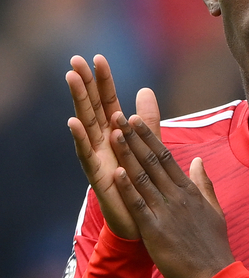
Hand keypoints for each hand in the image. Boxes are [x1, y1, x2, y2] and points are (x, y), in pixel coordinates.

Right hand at [66, 55, 160, 239]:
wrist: (142, 220)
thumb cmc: (142, 182)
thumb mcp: (148, 146)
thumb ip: (147, 120)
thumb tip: (145, 89)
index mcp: (116, 134)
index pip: (108, 101)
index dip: (103, 81)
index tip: (97, 57)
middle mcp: (103, 142)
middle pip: (92, 107)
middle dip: (83, 84)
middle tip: (74, 59)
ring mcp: (97, 158)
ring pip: (86, 125)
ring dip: (78, 101)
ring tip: (70, 79)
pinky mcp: (97, 176)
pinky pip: (86, 155)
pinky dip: (80, 138)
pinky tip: (73, 122)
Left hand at [110, 112, 233, 277]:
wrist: (213, 274)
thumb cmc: (212, 244)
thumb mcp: (213, 209)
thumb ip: (204, 183)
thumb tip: (197, 161)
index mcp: (189, 190)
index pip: (166, 157)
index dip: (148, 137)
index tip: (136, 120)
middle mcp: (177, 196)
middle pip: (152, 160)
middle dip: (133, 138)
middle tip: (118, 117)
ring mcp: (166, 211)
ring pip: (143, 177)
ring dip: (127, 154)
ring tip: (113, 134)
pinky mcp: (155, 230)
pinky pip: (139, 204)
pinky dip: (127, 187)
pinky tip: (116, 172)